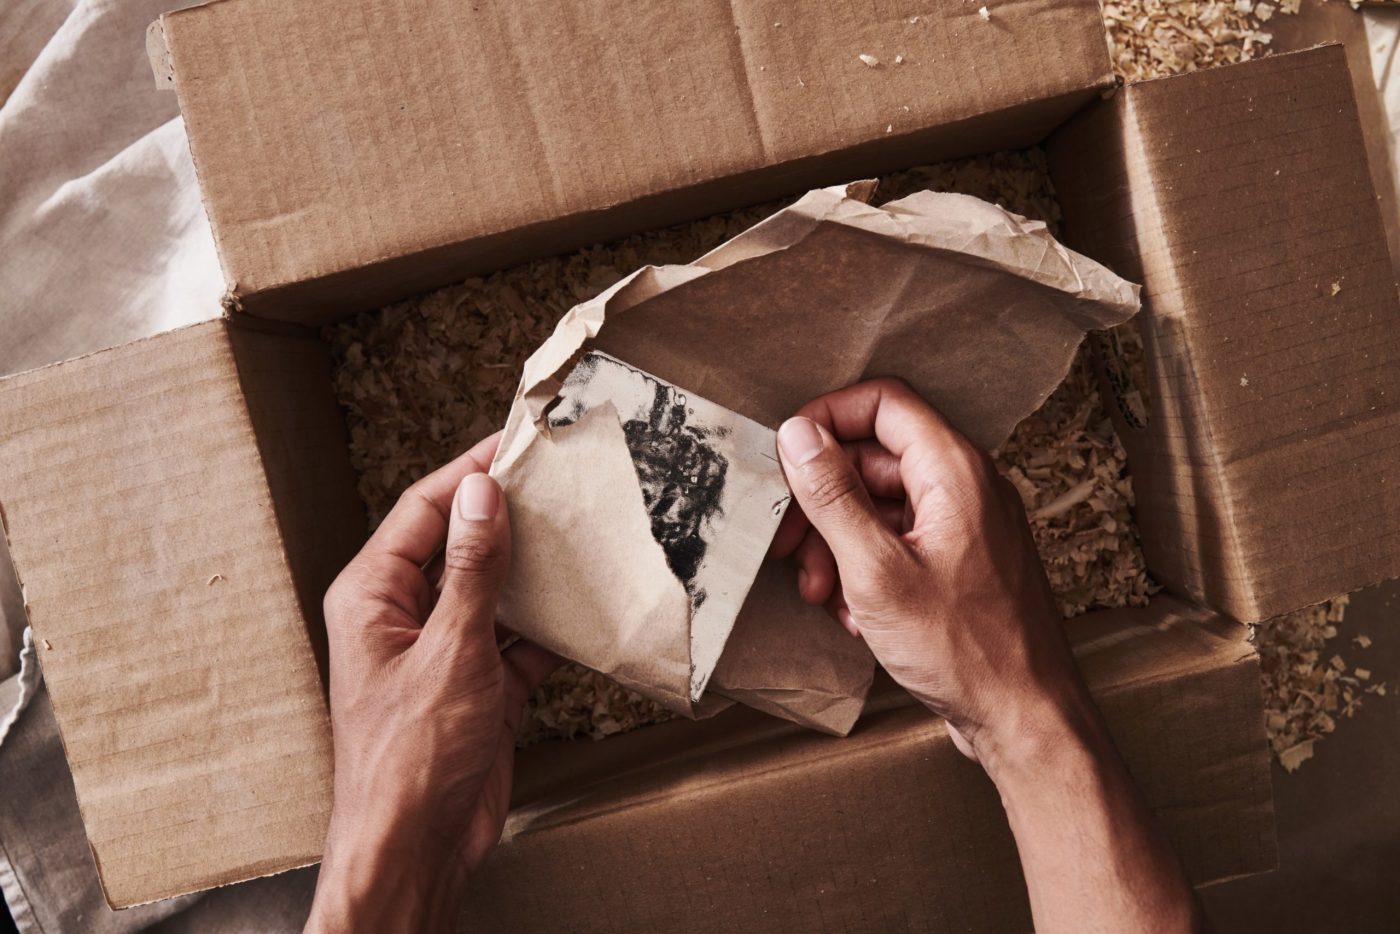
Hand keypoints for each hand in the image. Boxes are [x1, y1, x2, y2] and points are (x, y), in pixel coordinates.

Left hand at [306, 433, 556, 933]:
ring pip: (494, 591)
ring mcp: (444, 653)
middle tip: (561, 484)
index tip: (516, 443)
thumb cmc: (408, 760)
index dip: (470, 473)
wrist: (416, 851)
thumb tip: (481, 494)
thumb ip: (470, 571)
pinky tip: (586, 610)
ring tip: (583, 535)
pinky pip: (518, 641)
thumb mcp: (448, 652)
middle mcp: (405, 616)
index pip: (424, 510)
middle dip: (509, 518)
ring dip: (534, 572)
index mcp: (373, 596)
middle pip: (460, 545)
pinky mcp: (478, 688)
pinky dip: (549, 629)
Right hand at [773, 379, 1202, 932]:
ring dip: (837, 542)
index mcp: (954, 471)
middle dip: (822, 500)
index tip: (786, 456)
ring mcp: (965, 526)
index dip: (826, 418)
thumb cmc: (965, 649)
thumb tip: (797, 434)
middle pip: (873, 458)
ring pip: (880, 506)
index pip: (882, 402)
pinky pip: (899, 543)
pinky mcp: (960, 564)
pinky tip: (856, 614)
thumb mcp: (876, 570)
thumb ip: (832, 496)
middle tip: (788, 544)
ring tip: (820, 591)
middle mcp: (965, 487)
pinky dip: (866, 569)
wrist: (1025, 718)